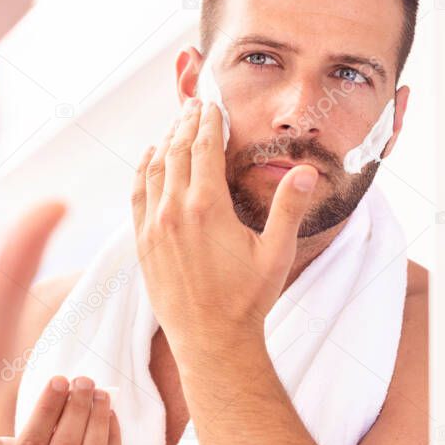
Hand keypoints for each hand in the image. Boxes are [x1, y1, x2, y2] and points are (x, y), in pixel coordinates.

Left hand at [131, 98, 317, 358]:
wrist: (211, 341)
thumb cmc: (248, 299)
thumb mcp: (276, 253)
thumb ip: (289, 208)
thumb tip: (307, 171)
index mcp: (208, 206)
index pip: (205, 147)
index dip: (209, 121)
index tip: (212, 103)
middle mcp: (175, 210)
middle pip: (178, 151)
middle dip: (187, 123)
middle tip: (195, 104)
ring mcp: (154, 226)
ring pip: (155, 168)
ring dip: (166, 142)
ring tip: (177, 125)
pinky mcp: (143, 243)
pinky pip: (138, 193)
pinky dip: (143, 169)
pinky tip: (149, 157)